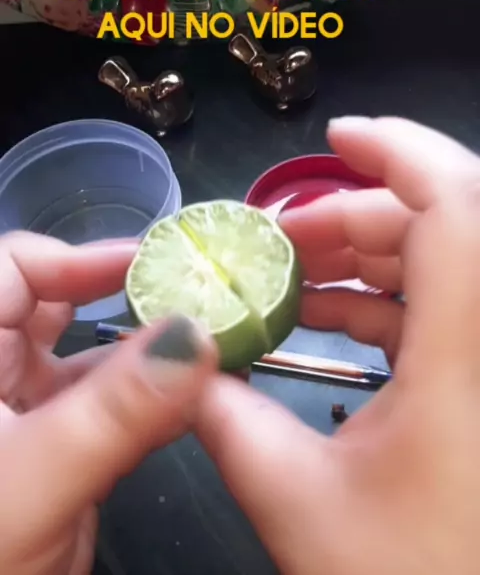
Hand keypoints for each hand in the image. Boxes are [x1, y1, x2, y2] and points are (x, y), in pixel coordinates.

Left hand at [0, 235, 216, 574]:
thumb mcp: (35, 478)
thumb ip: (115, 408)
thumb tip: (197, 334)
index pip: (17, 267)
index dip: (81, 257)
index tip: (155, 264)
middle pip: (61, 306)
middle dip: (129, 300)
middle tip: (196, 298)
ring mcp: (27, 416)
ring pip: (92, 362)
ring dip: (151, 358)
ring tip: (216, 348)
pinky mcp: (59, 454)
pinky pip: (110, 411)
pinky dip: (153, 406)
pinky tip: (200, 405)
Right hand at [195, 117, 479, 574]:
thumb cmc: (409, 574)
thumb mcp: (298, 499)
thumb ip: (226, 419)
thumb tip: (181, 363)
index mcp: (464, 359)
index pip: (455, 210)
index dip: (401, 151)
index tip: (337, 137)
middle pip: (441, 224)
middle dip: (356, 211)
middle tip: (282, 236)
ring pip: (440, 263)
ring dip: (365, 254)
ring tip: (290, 272)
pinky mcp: (476, 381)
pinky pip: (438, 310)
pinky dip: (382, 298)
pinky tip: (323, 314)